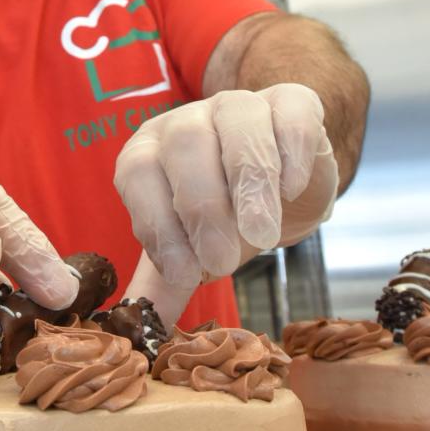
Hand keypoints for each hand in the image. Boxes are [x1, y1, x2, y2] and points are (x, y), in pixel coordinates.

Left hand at [114, 84, 338, 324]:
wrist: (287, 186)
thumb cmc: (227, 217)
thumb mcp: (192, 249)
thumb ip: (166, 282)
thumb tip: (138, 329)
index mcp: (148, 153)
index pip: (138, 175)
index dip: (158, 225)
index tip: (185, 275)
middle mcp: (186, 121)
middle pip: (185, 146)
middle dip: (202, 208)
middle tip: (224, 261)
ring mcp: (238, 105)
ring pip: (237, 125)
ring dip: (249, 185)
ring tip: (261, 236)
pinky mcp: (290, 100)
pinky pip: (288, 114)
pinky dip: (291, 152)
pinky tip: (291, 189)